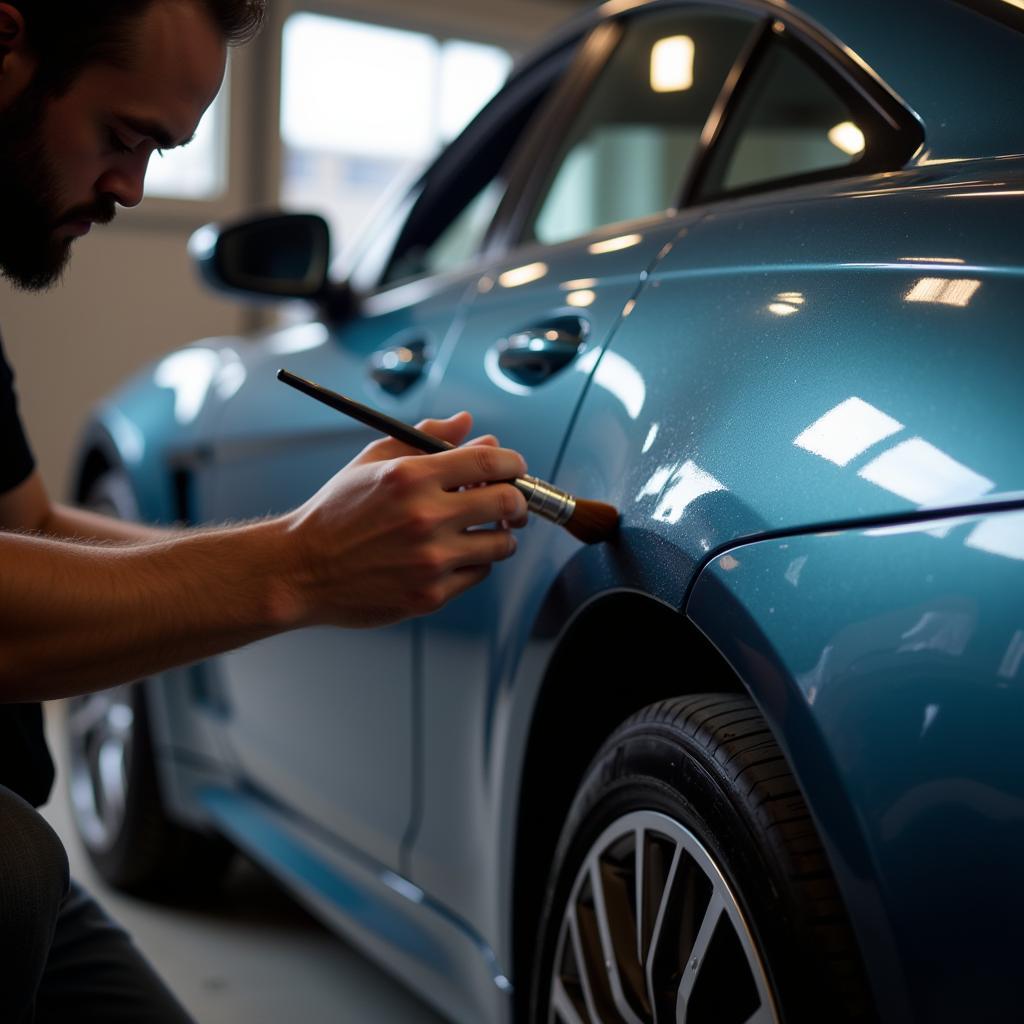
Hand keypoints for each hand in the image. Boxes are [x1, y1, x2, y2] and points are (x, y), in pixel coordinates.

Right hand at [283, 412, 528, 627]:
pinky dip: (475, 562)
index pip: (490, 460)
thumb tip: (467, 423)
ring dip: (500, 534)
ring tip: (481, 529)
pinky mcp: (431, 595)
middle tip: (509, 500)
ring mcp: (430, 560)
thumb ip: (425, 437)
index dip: (513, 462)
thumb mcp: (373, 462)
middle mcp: (425, 517)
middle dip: (516, 498)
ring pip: (501, 544)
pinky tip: (454, 554)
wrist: (302, 570)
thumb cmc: (337, 513)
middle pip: (508, 502)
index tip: (513, 467)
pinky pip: (478, 573)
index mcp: (412, 477)